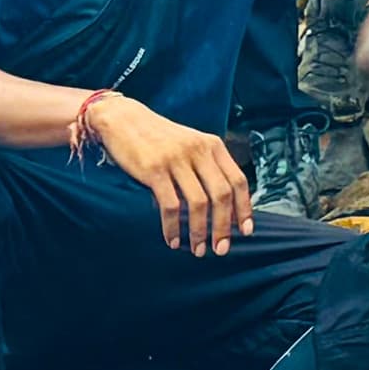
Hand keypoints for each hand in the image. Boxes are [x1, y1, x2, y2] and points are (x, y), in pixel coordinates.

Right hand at [95, 96, 251, 254]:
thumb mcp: (190, 145)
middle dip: (223, 227)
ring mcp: (177, 159)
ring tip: (198, 250)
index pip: (238, 180)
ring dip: (199, 231)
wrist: (123, 119)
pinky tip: (173, 240)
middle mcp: (199, 150)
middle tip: (220, 249)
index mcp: (212, 145)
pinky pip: (170, 205)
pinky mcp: (154, 169)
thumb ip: (206, 170)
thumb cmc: (158, 139)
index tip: (245, 231)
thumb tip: (219, 210)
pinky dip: (173, 227)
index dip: (244, 208)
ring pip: (198, 203)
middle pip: (222, 195)